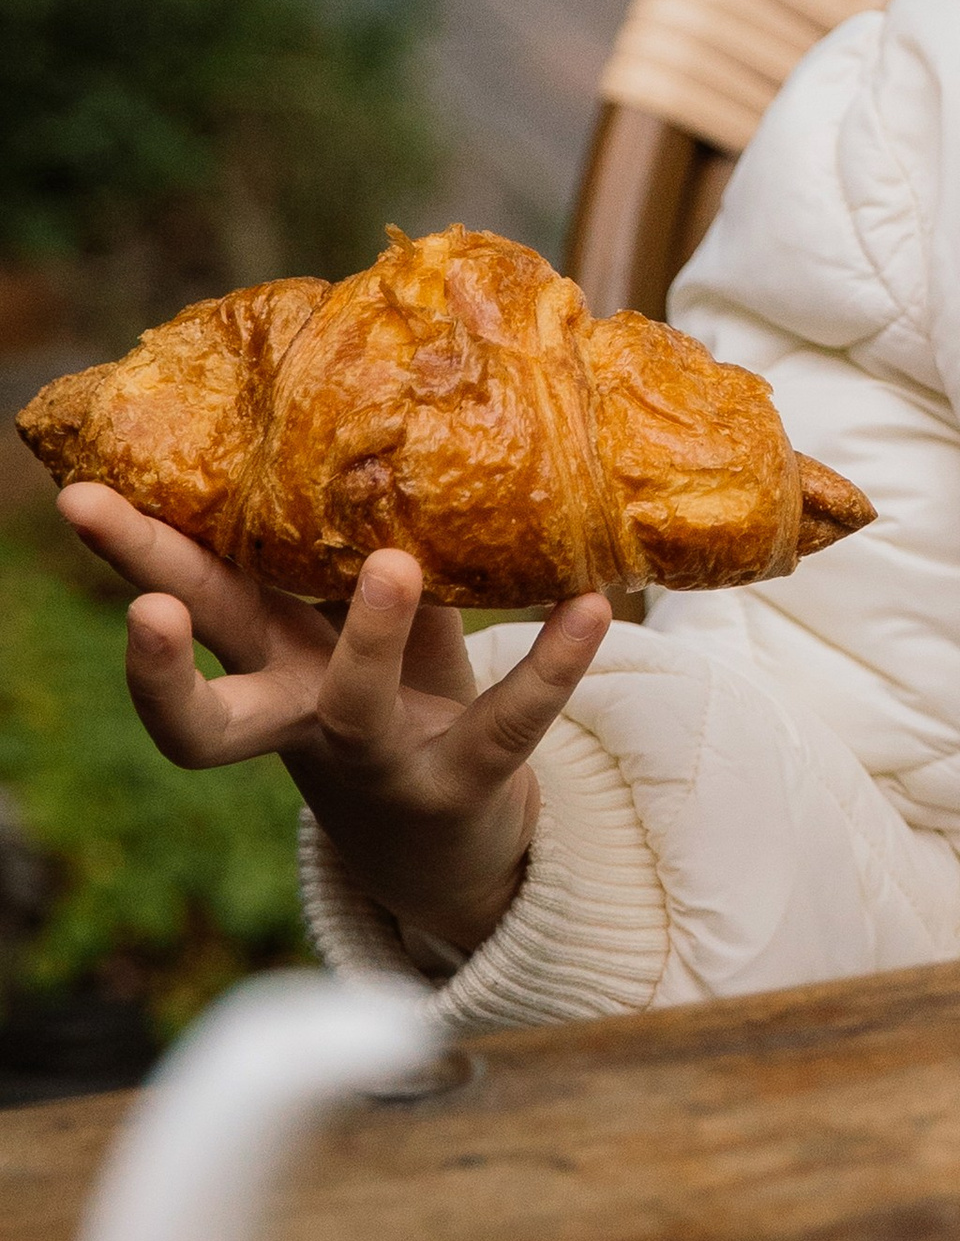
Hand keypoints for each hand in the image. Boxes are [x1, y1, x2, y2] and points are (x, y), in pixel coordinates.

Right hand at [58, 483, 610, 958]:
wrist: (449, 839)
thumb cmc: (391, 692)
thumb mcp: (353, 616)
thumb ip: (349, 539)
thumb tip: (357, 401)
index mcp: (265, 661)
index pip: (184, 603)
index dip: (133, 559)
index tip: (84, 498)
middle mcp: (300, 717)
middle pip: (210, 703)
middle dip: (167, 656)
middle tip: (148, 600)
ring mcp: (375, 759)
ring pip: (352, 708)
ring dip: (368, 637)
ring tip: (394, 563)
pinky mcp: (462, 782)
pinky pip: (506, 727)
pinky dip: (552, 668)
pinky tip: (593, 607)